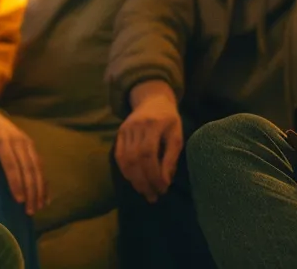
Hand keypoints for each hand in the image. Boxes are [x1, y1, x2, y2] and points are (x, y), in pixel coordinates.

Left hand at [0, 104, 47, 214]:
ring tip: (39, 206)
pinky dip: (44, 181)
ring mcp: (28, 143)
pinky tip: (46, 196)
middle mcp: (19, 142)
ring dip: (40, 188)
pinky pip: (40, 164)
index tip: (19, 201)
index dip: (17, 183)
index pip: (12, 165)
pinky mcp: (32, 145)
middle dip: (31, 191)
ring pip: (38, 168)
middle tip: (30, 210)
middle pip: (29, 169)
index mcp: (3, 142)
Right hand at [115, 80, 183, 202]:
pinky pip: (119, 156)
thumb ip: (171, 157)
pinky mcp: (119, 134)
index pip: (148, 154)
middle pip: (135, 159)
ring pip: (125, 159)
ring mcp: (124, 130)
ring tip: (144, 192)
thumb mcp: (177, 135)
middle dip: (144, 181)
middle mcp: (135, 127)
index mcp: (153, 125)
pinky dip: (125, 171)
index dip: (154, 174)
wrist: (153, 100)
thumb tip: (165, 181)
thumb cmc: (169, 120)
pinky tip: (134, 181)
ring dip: (134, 179)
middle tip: (153, 196)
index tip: (162, 188)